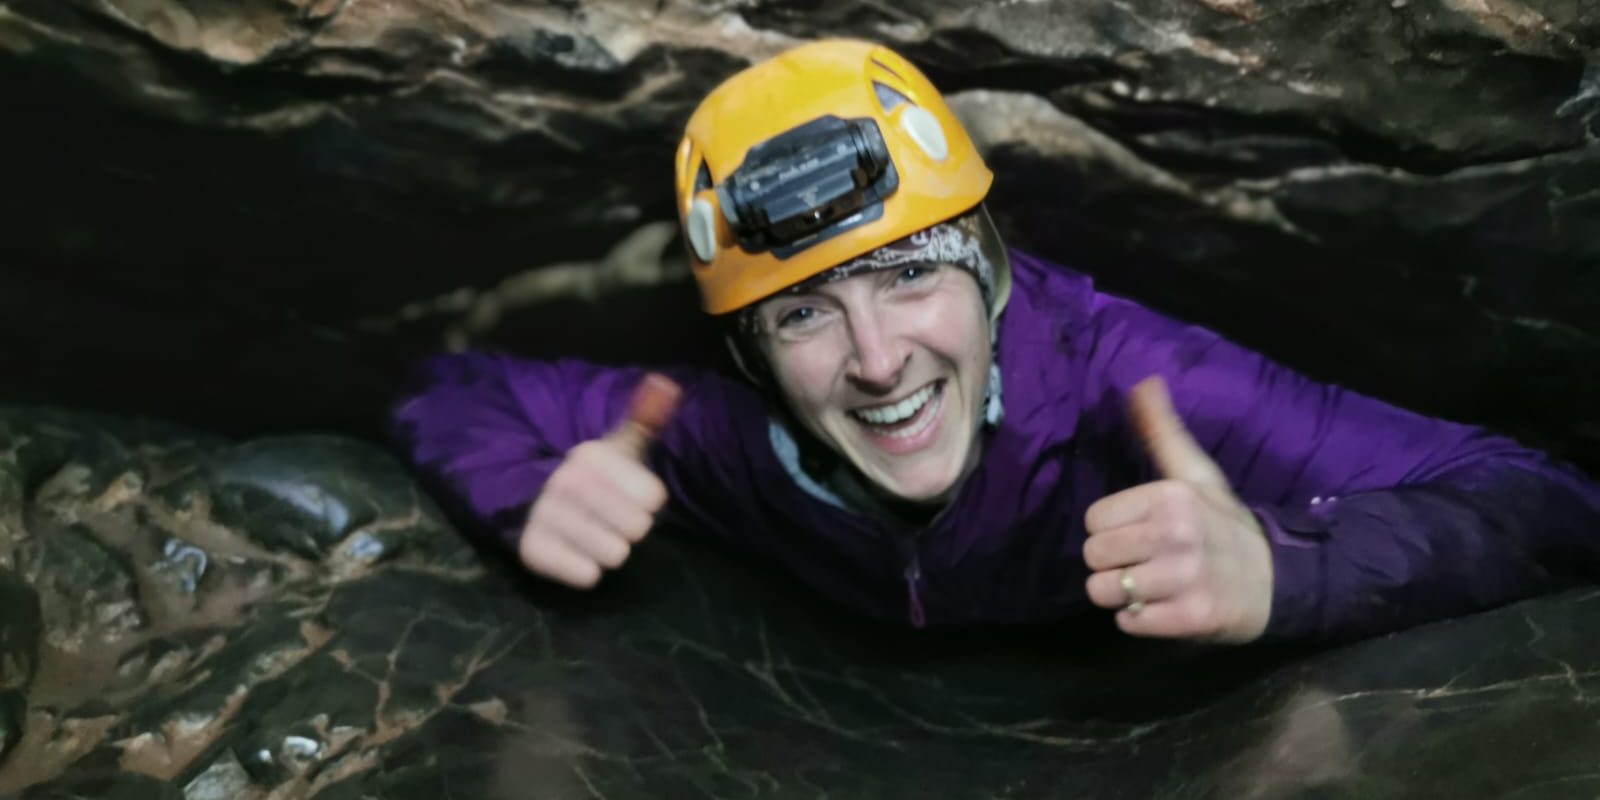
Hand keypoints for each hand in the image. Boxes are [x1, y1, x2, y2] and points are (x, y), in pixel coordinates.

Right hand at [519, 373, 681, 587]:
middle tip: (618, 521)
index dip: (649, 500)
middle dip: (633, 528)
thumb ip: (646, 418)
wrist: (540, 502)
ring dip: (612, 550)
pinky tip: (580, 554)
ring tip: (600, 537)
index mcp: (591, 456)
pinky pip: (585, 574)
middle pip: (636, 527)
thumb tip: (667, 383)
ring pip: (613, 554)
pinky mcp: (533, 550)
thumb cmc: (597, 477)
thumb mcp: (621, 447)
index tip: (637, 496)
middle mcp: (565, 482)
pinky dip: (587, 570)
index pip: (652, 496)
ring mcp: (546, 516)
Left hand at [1082, 376, 1273, 642]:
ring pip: (1104, 592)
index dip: (1112, 530)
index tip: (1142, 532)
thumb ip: (1163, 431)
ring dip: (1123, 594)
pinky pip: (1129, 623)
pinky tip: (1165, 607)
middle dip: (1113, 563)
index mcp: (1170, 497)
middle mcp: (1176, 535)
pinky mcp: (1190, 618)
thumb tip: (1143, 382)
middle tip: (1147, 562)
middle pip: (1094, 556)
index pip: (1093, 521)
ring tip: (1152, 585)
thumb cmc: (1224, 524)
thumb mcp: (1195, 473)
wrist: (1279, 580)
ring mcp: (1183, 578)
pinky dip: (1141, 620)